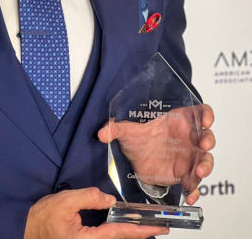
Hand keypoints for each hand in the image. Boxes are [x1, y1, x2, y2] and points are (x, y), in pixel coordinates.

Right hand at [24, 187, 168, 238]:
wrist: (24, 231)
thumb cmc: (43, 218)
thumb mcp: (65, 202)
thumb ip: (89, 198)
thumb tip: (110, 199)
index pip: (120, 233)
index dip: (141, 229)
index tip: (158, 228)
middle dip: (141, 234)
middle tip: (160, 227)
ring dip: (130, 234)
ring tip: (146, 227)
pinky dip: (118, 233)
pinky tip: (124, 227)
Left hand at [98, 104, 214, 204]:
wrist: (137, 161)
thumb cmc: (139, 142)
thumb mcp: (127, 133)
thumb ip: (115, 130)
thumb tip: (101, 133)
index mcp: (179, 122)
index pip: (200, 113)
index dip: (207, 114)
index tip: (206, 120)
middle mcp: (188, 139)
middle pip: (207, 136)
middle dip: (209, 140)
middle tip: (203, 145)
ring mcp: (189, 157)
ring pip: (205, 160)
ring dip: (206, 166)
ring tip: (198, 172)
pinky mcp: (185, 175)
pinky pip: (195, 184)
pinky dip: (195, 191)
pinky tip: (190, 196)